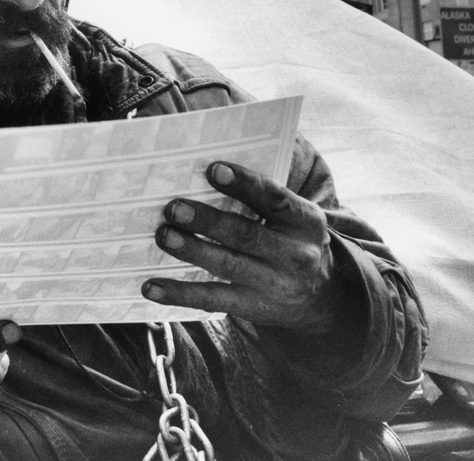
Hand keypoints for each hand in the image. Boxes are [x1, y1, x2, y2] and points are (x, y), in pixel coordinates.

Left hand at [143, 161, 346, 334]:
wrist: (322, 297)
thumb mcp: (293, 216)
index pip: (274, 199)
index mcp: (303, 221)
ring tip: (164, 235)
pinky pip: (213, 299)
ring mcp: (274, 283)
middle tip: (174, 207)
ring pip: (228, 265)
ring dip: (192, 250)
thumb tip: (207, 167)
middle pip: (246, 234)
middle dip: (207, 221)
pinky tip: (152, 287)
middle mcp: (294, 253)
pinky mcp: (253, 307)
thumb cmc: (291, 240)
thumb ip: (260, 195)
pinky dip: (180, 293)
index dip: (244, 184)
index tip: (213, 169)